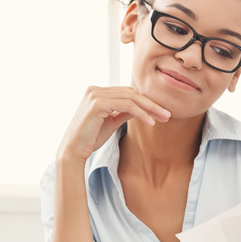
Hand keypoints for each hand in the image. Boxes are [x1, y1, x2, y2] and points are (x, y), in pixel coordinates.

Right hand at [56, 86, 170, 162]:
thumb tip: (140, 108)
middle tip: (167, 114)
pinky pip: (126, 105)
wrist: (73, 151)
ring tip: (163, 118)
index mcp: (97, 92)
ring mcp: (95, 95)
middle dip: (151, 103)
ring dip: (150, 108)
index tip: (161, 113)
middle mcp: (95, 90)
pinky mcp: (96, 104)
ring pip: (131, 97)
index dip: (145, 101)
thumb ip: (124, 112)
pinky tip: (151, 122)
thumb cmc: (90, 139)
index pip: (127, 92)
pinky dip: (141, 113)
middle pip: (131, 92)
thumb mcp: (111, 122)